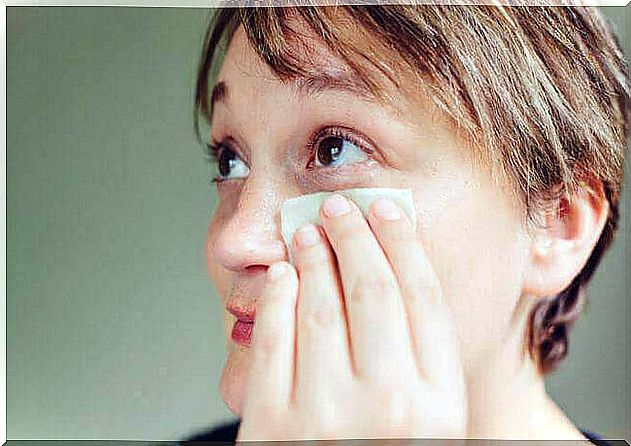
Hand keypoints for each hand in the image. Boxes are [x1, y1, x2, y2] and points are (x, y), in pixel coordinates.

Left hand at [236, 194, 466, 441]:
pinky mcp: (270, 428)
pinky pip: (273, 341)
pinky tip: (282, 276)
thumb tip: (403, 281)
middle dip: (356, 236)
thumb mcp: (429, 427)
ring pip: (319, 307)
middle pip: (373, 291)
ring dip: (313, 257)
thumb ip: (423, 367)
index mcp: (439, 407)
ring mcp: (325, 419)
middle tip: (343, 208)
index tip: (389, 213)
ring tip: (309, 231)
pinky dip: (276, 299)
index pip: (423, 299)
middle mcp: (389, 409)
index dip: (403, 244)